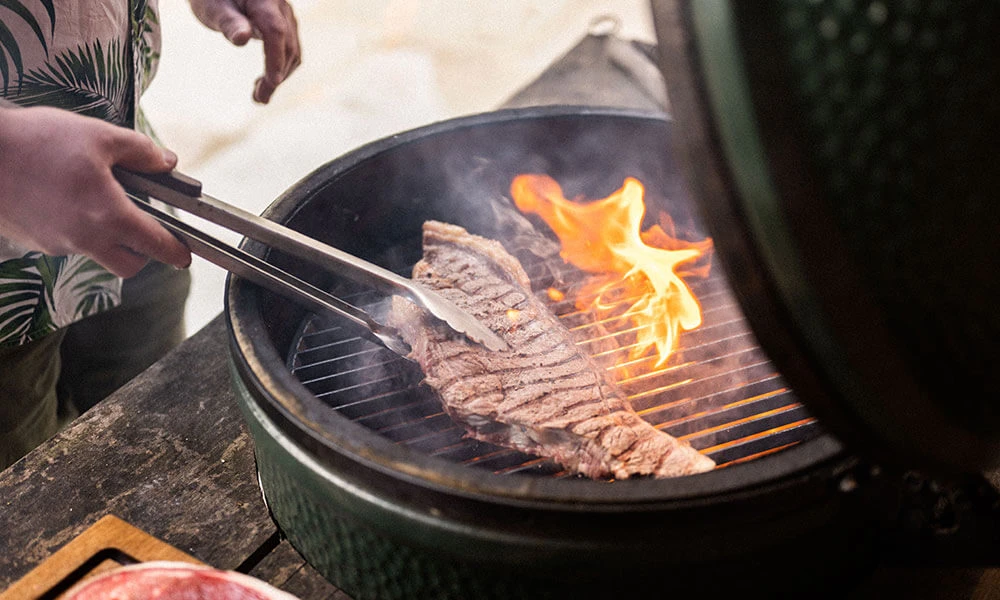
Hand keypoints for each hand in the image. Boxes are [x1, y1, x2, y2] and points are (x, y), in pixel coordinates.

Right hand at [0, 106, 191, 277]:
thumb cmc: (36, 141)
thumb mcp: (99, 135)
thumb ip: (140, 151)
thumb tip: (166, 162)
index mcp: (109, 216)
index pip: (156, 247)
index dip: (176, 252)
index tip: (186, 255)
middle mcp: (85, 239)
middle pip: (129, 265)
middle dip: (143, 252)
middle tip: (144, 227)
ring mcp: (56, 244)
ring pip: (97, 254)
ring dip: (108, 238)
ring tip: (99, 200)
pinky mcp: (34, 241)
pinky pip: (68, 243)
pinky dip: (78, 229)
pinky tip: (67, 198)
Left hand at [188, 0, 301, 103]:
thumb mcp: (214, 9)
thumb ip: (229, 23)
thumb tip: (243, 38)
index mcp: (264, 1)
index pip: (275, 31)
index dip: (276, 57)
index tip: (272, 83)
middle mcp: (281, 8)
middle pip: (287, 45)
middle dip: (276, 75)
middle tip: (259, 99)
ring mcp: (286, 17)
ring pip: (292, 51)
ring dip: (280, 75)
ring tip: (260, 95)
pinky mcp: (285, 26)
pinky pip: (290, 49)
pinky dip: (280, 67)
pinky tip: (265, 80)